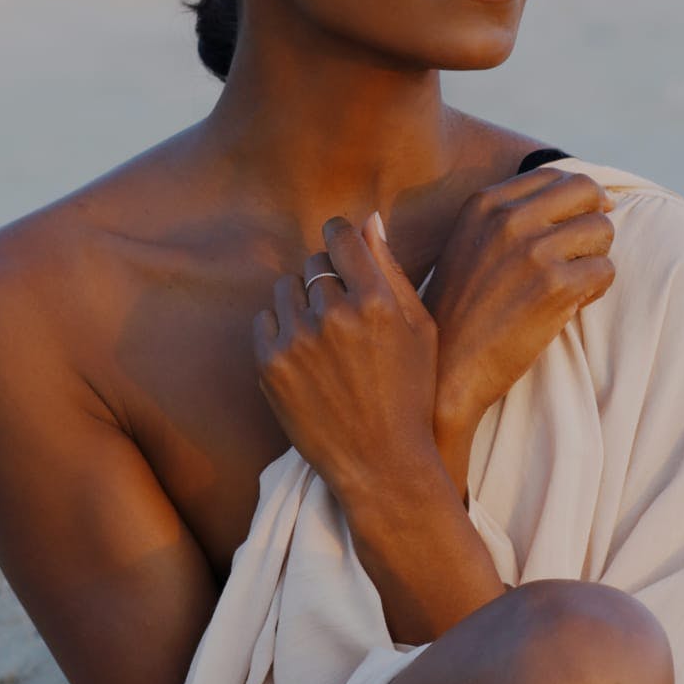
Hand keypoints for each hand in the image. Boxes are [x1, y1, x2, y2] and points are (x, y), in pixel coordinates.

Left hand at [252, 213, 439, 506]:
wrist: (381, 463)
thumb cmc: (409, 393)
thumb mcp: (419, 329)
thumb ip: (392, 270)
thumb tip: (369, 220)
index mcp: (375, 301)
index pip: (341, 236)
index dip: (340, 236)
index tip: (341, 248)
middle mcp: (334, 315)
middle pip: (313, 264)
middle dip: (326, 278)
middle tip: (343, 311)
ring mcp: (298, 340)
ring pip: (286, 289)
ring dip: (302, 303)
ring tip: (325, 338)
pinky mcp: (270, 365)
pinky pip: (265, 321)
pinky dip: (282, 331)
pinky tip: (306, 356)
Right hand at [423, 166, 615, 444]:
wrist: (446, 367)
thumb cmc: (460, 310)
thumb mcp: (468, 243)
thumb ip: (508, 216)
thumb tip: (579, 195)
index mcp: (484, 203)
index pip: (553, 174)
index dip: (575, 197)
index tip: (579, 220)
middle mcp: (508, 218)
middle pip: (586, 190)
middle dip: (594, 218)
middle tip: (584, 250)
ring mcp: (533, 250)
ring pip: (602, 229)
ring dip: (595, 257)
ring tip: (571, 283)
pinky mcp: (555, 286)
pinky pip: (606, 271)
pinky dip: (595, 290)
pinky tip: (568, 306)